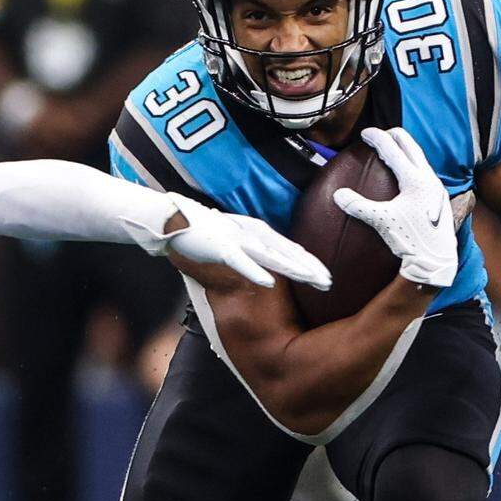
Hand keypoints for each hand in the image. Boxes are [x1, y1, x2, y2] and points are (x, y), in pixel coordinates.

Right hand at [139, 193, 331, 290]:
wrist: (170, 218)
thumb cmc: (202, 229)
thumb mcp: (232, 238)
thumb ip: (249, 248)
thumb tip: (265, 262)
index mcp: (255, 232)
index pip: (288, 249)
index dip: (309, 262)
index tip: (327, 276)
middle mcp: (251, 233)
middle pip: (286, 252)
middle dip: (310, 267)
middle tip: (330, 282)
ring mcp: (236, 239)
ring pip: (271, 255)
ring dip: (293, 268)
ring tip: (312, 279)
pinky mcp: (219, 247)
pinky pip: (241, 262)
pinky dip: (255, 272)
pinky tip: (270, 283)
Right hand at [333, 127, 457, 287]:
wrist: (436, 260)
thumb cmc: (410, 240)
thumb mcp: (381, 221)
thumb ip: (359, 206)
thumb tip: (338, 195)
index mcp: (415, 180)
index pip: (393, 150)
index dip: (377, 138)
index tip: (366, 132)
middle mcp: (429, 179)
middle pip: (412, 147)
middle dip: (395, 136)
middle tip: (381, 133)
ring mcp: (436, 188)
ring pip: (420, 159)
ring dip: (406, 150)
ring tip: (394, 149)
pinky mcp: (438, 199)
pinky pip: (425, 172)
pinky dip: (412, 165)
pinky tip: (407, 175)